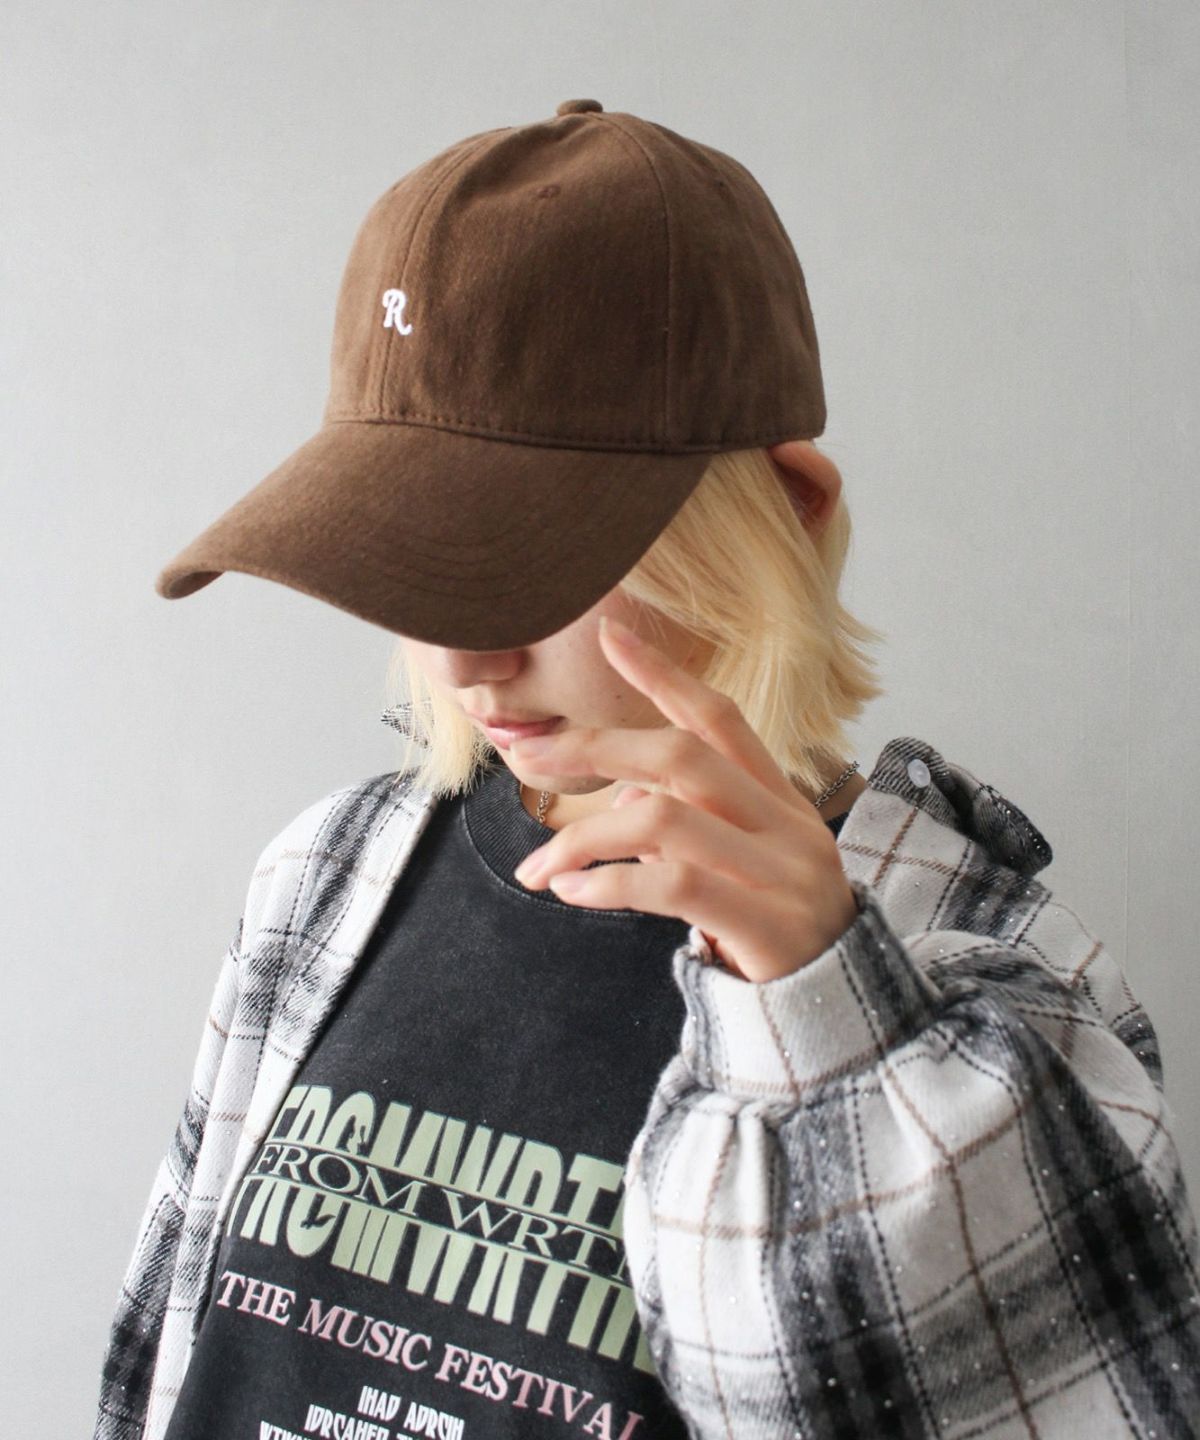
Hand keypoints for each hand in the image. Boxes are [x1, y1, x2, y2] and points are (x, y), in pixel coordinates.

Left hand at [508, 614, 860, 982]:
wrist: (842, 1011)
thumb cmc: (776, 931)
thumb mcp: (743, 866)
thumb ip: (688, 825)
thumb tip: (621, 800)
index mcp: (782, 801)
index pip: (721, 719)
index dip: (663, 674)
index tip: (610, 633)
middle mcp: (786, 826)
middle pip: (681, 757)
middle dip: (598, 749)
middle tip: (534, 756)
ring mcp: (781, 873)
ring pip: (662, 821)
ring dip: (583, 837)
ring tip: (538, 867)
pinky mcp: (765, 924)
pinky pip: (668, 886)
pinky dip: (606, 884)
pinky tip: (572, 892)